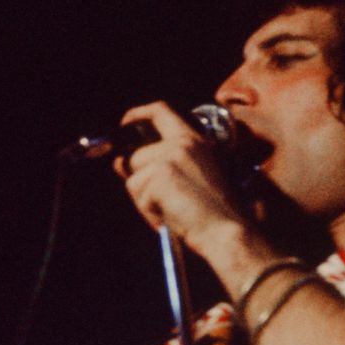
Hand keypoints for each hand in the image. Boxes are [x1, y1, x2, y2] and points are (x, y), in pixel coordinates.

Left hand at [114, 102, 246, 255]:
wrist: (225, 232)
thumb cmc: (211, 215)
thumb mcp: (184, 182)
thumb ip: (153, 167)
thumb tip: (120, 162)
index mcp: (193, 141)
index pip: (159, 111)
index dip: (136, 115)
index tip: (125, 124)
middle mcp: (181, 143)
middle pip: (136, 157)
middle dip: (140, 184)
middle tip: (163, 204)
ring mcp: (170, 156)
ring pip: (134, 179)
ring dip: (145, 201)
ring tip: (172, 211)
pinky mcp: (161, 174)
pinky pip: (139, 197)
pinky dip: (150, 213)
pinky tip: (172, 217)